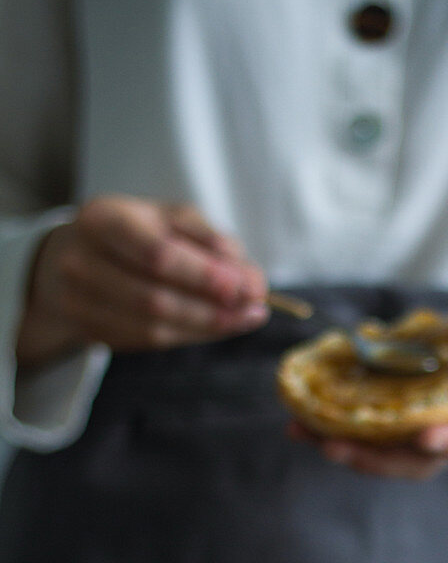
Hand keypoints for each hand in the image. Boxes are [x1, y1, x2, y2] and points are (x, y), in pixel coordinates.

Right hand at [16, 195, 268, 367]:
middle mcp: (80, 261)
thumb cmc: (136, 232)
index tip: (245, 287)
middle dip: (212, 310)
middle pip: (155, 299)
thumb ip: (213, 244)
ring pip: (154, 329)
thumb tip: (252, 282)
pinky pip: (148, 343)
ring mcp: (78, 301)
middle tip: (254, 310)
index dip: (204, 276)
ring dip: (208, 328)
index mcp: (101, 219)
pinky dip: (189, 336)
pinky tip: (216, 326)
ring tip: (245, 318)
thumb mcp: (172, 219)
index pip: (157, 255)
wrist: (77, 254)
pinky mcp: (88, 330)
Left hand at [289, 290, 447, 479]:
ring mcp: (433, 423)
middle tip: (329, 447)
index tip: (425, 437)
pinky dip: (336, 424)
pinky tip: (299, 415)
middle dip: (375, 458)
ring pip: (387, 450)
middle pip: (418, 460)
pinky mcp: (409, 411)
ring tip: (299, 431)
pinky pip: (371, 426)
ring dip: (342, 447)